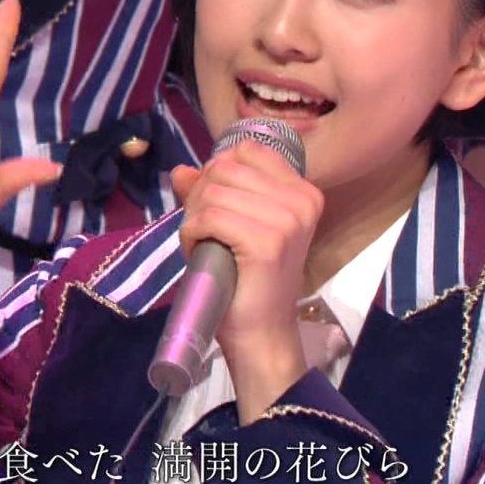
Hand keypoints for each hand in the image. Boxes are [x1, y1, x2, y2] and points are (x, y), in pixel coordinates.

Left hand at [171, 141, 323, 419]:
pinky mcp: (267, 241)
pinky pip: (210, 217)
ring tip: (201, 242)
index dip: (218, 172)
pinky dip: (191, 233)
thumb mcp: (234, 226)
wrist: (261, 333)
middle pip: (226, 167)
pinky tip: (197, 251)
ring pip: (214, 191)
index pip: (248, 150)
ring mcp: (288, 220)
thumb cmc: (248, 281)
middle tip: (201, 229)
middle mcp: (302, 199)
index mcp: (303, 191)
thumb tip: (180, 170)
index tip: (214, 204)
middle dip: (200, 195)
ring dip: (194, 217)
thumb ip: (211, 193)